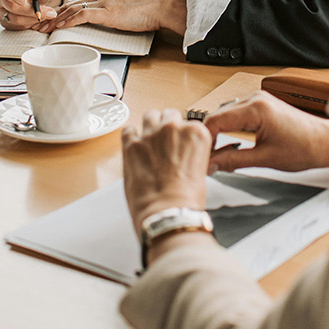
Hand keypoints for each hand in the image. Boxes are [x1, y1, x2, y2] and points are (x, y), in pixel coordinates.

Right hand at [0, 0, 62, 29]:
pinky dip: (31, 24)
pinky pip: (18, 27)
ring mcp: (1, 11)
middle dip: (31, 10)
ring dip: (33, 18)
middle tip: (50, 12)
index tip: (23, 0)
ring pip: (16, 19)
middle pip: (12, 7)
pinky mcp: (6, 22)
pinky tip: (38, 17)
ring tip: (48, 13)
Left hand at [45, 0, 185, 35]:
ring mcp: (102, 3)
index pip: (73, 4)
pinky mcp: (107, 11)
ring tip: (42, 29)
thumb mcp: (120, 15)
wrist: (159, 8)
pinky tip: (59, 27)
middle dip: (49, 16)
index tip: (45, 22)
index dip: (57, 13)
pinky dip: (68, 21)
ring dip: (54, 20)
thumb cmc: (143, 14)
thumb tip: (96, 30)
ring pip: (71, 9)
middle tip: (35, 26)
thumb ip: (106, 18)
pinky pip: (82, 15)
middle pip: (67, 5)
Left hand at [121, 109, 210, 232]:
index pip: (189, 122)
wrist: (168, 213)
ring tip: (149, 140)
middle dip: (167, 126)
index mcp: (195, 133)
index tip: (179, 142)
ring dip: (150, 125)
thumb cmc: (185, 199)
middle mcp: (174, 128)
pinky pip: (128, 129)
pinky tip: (134, 145)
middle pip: (169, 114)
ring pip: (150, 115)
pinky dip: (131, 136)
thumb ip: (189, 152)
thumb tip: (181, 153)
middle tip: (165, 142)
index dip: (182, 133)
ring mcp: (151, 134)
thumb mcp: (200, 169)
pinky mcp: (131, 144)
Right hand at [205, 92, 328, 172]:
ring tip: (216, 155)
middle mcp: (255, 99)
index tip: (199, 157)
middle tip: (204, 160)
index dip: (204, 141)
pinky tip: (229, 144)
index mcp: (256, 108)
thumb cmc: (305, 148)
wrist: (326, 142)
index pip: (215, 121)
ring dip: (219, 133)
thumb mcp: (265, 159)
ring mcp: (259, 100)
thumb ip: (233, 161)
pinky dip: (230, 129)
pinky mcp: (262, 105)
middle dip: (209, 138)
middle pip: (218, 116)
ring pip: (226, 115)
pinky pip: (237, 114)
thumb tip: (211, 164)